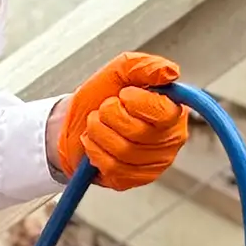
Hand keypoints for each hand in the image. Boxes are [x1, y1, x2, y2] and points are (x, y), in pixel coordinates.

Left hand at [54, 51, 187, 189]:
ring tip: (98, 124)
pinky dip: (95, 150)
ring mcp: (154, 163)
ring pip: (123, 150)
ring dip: (99, 131)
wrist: (72, 121)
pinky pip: (113, 167)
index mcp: (172, 111)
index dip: (136, 102)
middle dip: (110, 115)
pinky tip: (96, 142)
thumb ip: (146, 66)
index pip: (163, 112)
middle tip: (105, 108)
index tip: (123, 94)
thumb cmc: (100, 96)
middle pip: (138, 132)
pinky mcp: (134, 179)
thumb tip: (171, 72)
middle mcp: (169, 140)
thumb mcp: (120, 70)